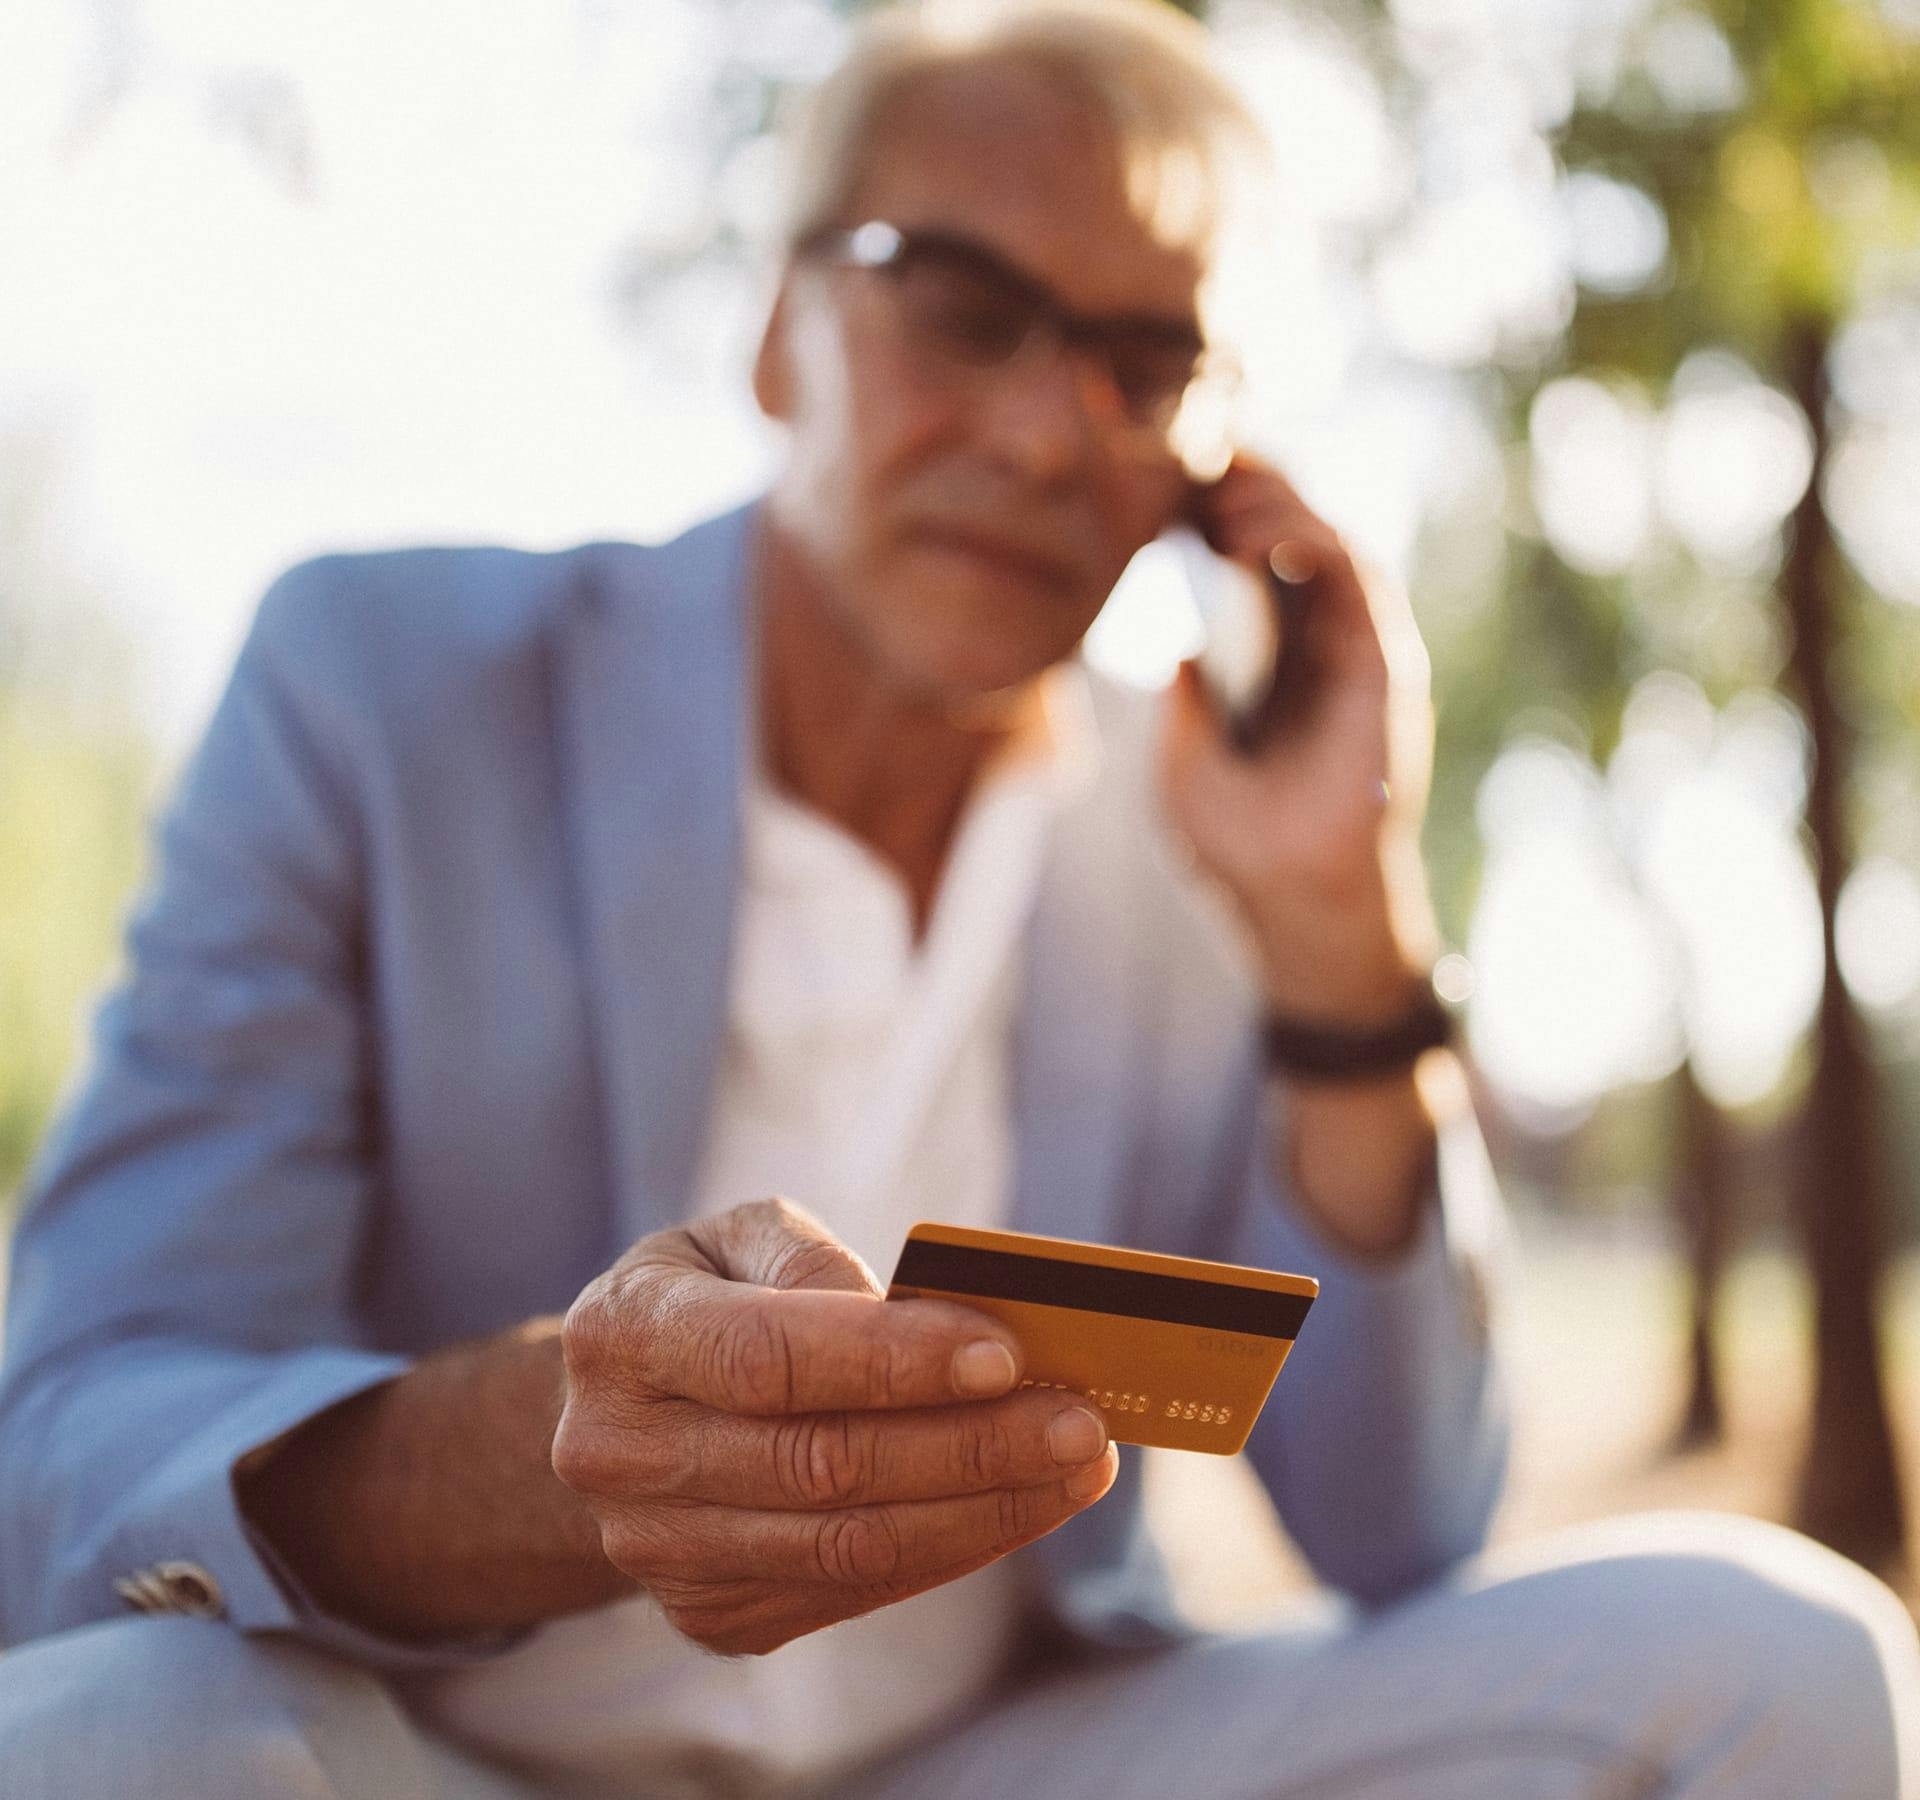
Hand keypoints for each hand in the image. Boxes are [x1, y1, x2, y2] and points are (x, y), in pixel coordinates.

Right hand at [551, 1198, 1117, 1655]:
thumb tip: (913, 1315)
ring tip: (1078, 1468)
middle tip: (1079, 1421)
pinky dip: (953, 1548)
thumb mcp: (735, 1237)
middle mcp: (624, 1456)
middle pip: (821, 1465)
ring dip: (984, 1510)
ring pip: (848, 1547)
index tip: (1002, 1352)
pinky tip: (1020, 1505)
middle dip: (969, 1446)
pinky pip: (853, 1590)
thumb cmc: (705, 1296)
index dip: (888, 1361)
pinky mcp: (712, 1616)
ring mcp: (662, 1552)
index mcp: (624, 1336)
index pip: (766, 1358)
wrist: (616, 1413)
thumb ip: (809, 1260)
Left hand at [1160, 454, 1440, 1020]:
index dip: (1217, 512)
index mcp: (1278, 662)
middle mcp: (1324, 648)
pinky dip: (1312, 544)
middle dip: (1249, 486)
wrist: (1297, 907)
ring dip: (1278, 503)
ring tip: (1222, 483)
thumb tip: (1180, 654)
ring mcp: (1357, 653)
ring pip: (1329, 542)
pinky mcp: (1384, 667)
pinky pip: (1358, 580)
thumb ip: (1187, 708)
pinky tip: (1257, 533)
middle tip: (1195, 453)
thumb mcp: (1186, 769)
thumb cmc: (1243, 849)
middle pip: (1293, 537)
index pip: (1253, 564)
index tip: (1163, 479)